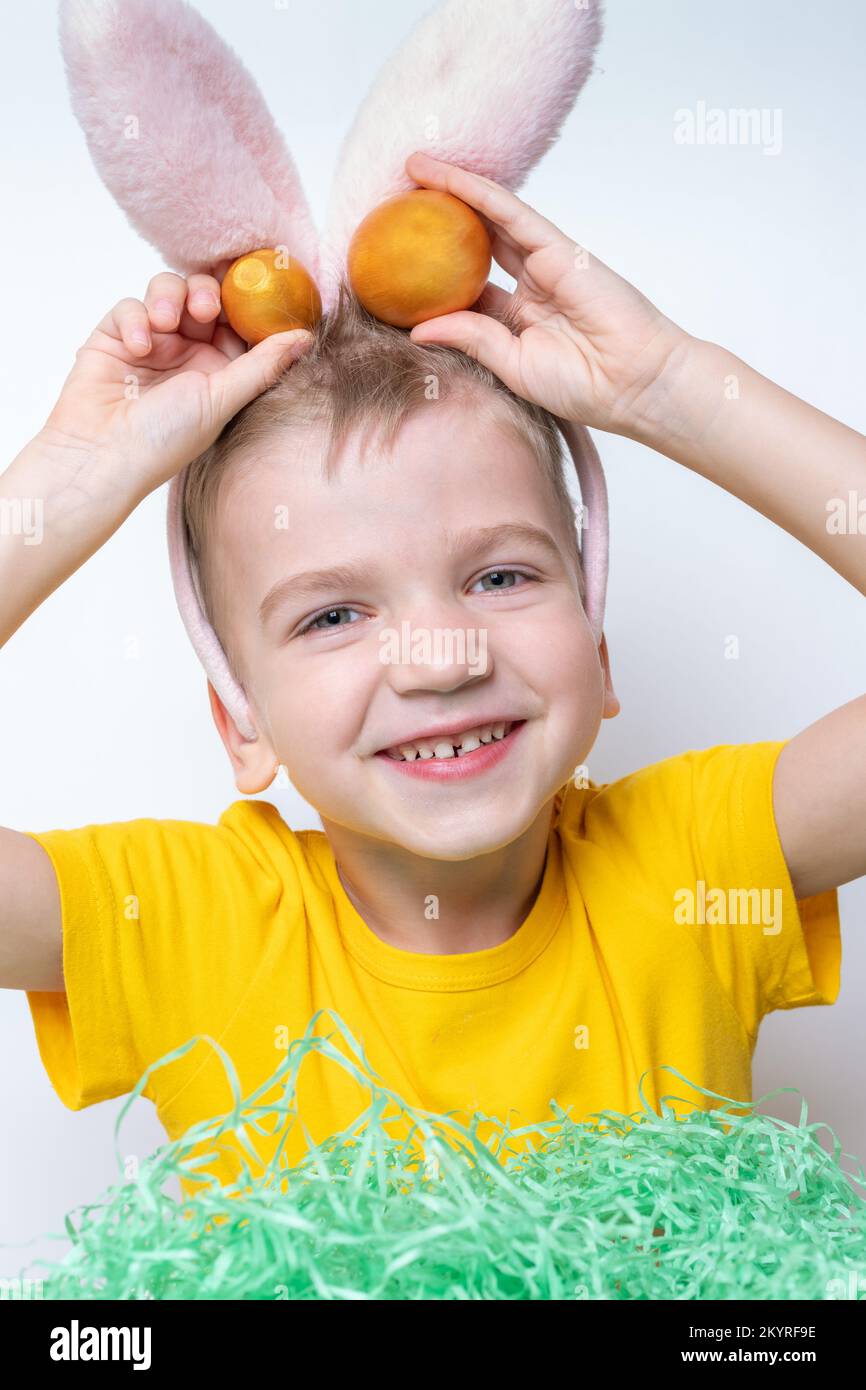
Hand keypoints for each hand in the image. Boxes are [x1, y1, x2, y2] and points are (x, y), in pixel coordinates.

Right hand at [40, 271, 313, 496]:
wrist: (101, 456)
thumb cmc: (164, 440)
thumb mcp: (222, 400)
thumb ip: (262, 365)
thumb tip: (306, 338)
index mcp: (220, 371)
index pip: (240, 322)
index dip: (248, 301)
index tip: (257, 281)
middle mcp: (188, 353)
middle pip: (206, 297)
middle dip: (208, 292)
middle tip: (205, 308)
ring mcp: (152, 342)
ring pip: (169, 290)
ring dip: (170, 297)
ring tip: (165, 322)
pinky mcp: (115, 336)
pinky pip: (130, 306)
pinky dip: (135, 319)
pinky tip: (137, 347)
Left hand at [405, 151, 690, 436]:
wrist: (633, 382)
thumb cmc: (583, 385)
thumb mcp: (511, 366)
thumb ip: (470, 338)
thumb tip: (417, 328)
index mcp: (516, 321)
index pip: (466, 290)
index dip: (432, 275)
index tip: (394, 264)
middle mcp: (528, 287)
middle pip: (473, 246)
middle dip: (437, 224)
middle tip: (396, 204)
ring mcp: (543, 264)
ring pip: (488, 218)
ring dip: (451, 191)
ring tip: (411, 169)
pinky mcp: (556, 247)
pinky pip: (508, 212)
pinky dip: (475, 190)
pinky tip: (440, 174)